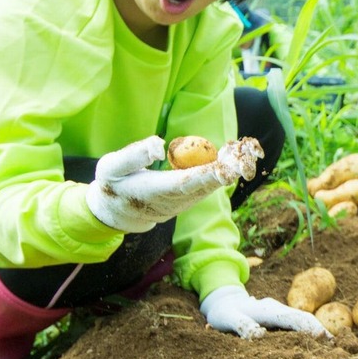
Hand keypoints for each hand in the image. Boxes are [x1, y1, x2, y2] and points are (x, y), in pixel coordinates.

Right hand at [85, 136, 261, 232]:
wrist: (117, 213)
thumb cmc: (113, 185)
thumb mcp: (110, 167)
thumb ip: (133, 155)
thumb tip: (159, 145)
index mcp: (154, 191)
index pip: (186, 183)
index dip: (208, 175)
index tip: (227, 168)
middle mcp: (174, 200)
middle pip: (206, 185)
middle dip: (228, 170)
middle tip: (247, 155)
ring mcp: (183, 203)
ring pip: (211, 186)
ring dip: (229, 169)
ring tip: (246, 150)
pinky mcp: (188, 200)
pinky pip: (208, 185)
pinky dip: (222, 171)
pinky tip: (234, 156)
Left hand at [200, 285, 329, 339]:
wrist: (224, 301)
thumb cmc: (225, 312)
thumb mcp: (227, 318)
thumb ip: (242, 325)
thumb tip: (258, 336)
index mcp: (269, 310)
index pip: (294, 318)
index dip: (309, 328)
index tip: (324, 339)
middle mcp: (279, 310)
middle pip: (305, 320)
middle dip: (321, 332)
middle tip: (337, 349)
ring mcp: (281, 315)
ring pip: (303, 324)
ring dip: (317, 335)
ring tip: (332, 351)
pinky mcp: (280, 321)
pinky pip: (297, 328)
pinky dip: (308, 336)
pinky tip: (316, 348)